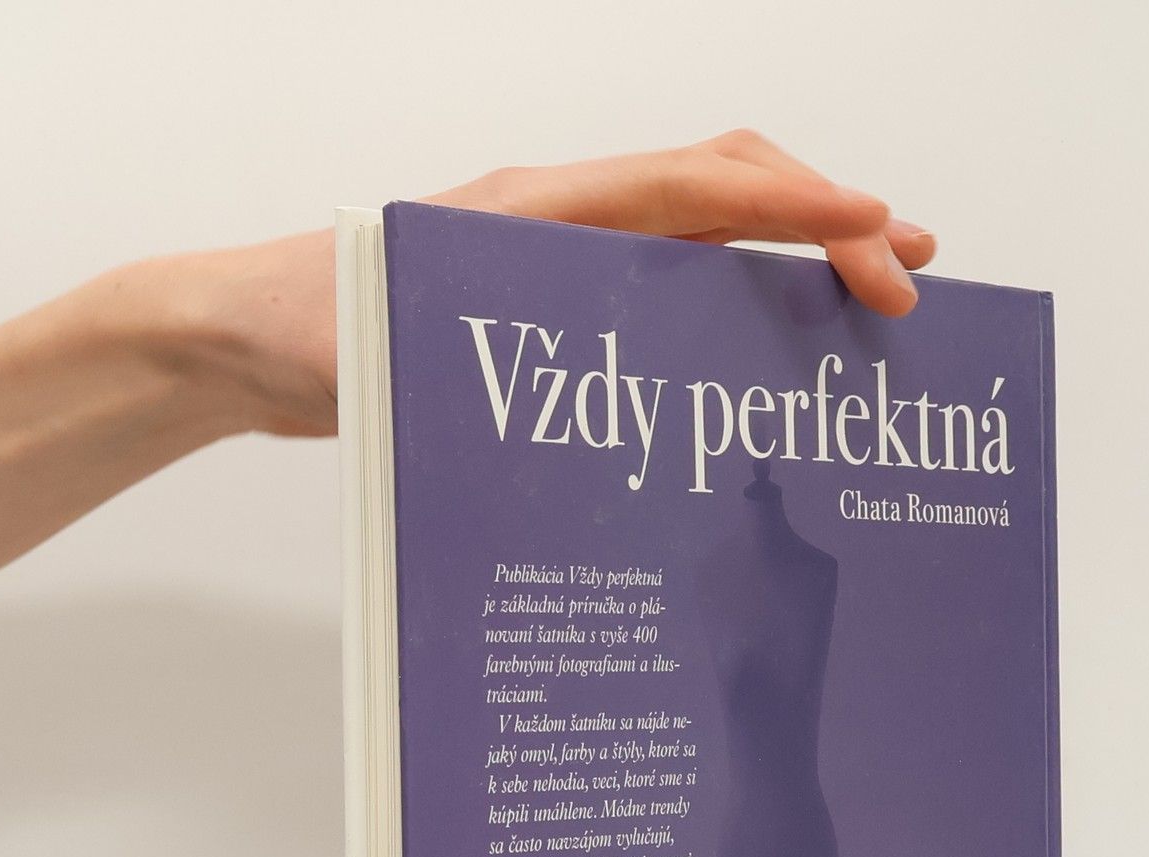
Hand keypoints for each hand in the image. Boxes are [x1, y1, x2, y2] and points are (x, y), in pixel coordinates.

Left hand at [172, 131, 934, 439]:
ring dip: (792, 255)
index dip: (798, 206)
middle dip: (826, 217)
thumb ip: (473, 335)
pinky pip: (668, 281)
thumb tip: (567, 377)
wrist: (238, 335)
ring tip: (869, 300)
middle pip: (725, 188)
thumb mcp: (384, 332)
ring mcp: (562, 251)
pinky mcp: (553, 298)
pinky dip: (735, 295)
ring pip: (706, 232)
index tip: (881, 235)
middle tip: (910, 272)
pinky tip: (771, 347)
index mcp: (541, 207)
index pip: (697, 188)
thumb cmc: (300, 325)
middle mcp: (564, 216)